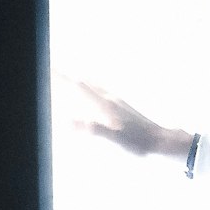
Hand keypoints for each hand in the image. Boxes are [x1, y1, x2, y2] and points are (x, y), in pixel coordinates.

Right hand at [64, 78, 191, 163]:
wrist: (161, 142)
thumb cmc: (138, 143)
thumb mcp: (114, 139)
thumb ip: (92, 129)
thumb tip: (68, 122)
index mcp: (104, 105)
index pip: (77, 86)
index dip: (61, 78)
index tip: (48, 67)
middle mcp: (110, 99)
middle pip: (84, 83)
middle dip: (67, 77)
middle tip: (53, 69)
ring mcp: (117, 102)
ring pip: (95, 87)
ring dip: (81, 82)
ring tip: (73, 78)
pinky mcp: (124, 108)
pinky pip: (103, 94)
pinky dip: (93, 90)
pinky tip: (98, 95)